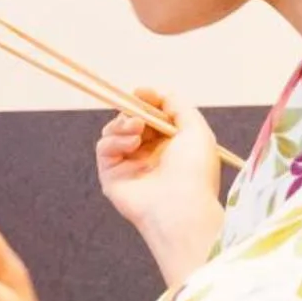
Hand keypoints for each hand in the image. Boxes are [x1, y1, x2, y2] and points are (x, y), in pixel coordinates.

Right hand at [96, 89, 223, 284]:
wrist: (179, 207)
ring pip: (114, 131)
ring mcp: (130, 164)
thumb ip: (178, 106)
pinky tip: (131, 143)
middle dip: (133, 111)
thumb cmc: (194, 171)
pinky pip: (104, 148)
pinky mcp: (112, 175)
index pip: (153, 116)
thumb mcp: (196, 130)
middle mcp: (150, 154)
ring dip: (122, 124)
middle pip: (131, 120)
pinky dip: (114, 140)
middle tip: (139, 114)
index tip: (141, 93)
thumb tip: (157, 93)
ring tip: (137, 129)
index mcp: (173, 145)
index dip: (147, 102)